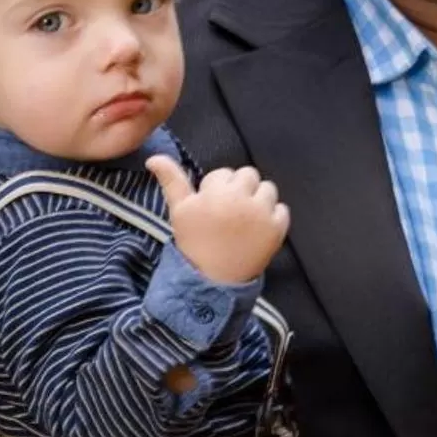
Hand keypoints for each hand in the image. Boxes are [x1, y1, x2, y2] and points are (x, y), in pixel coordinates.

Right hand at [148, 158, 288, 285]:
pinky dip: (273, 217)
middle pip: (249, 175)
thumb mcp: (179, 209)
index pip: (226, 173)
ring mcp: (262, 214)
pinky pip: (282, 210)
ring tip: (244, 219)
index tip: (213, 207)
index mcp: (218, 192)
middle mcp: (242, 199)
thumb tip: (153, 158)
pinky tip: (257, 229)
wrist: (212, 278)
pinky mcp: (277, 230)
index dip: (218, 189)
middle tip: (230, 211)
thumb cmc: (194, 242)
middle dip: (240, 189)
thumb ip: (171, 179)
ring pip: (268, 189)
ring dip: (258, 199)